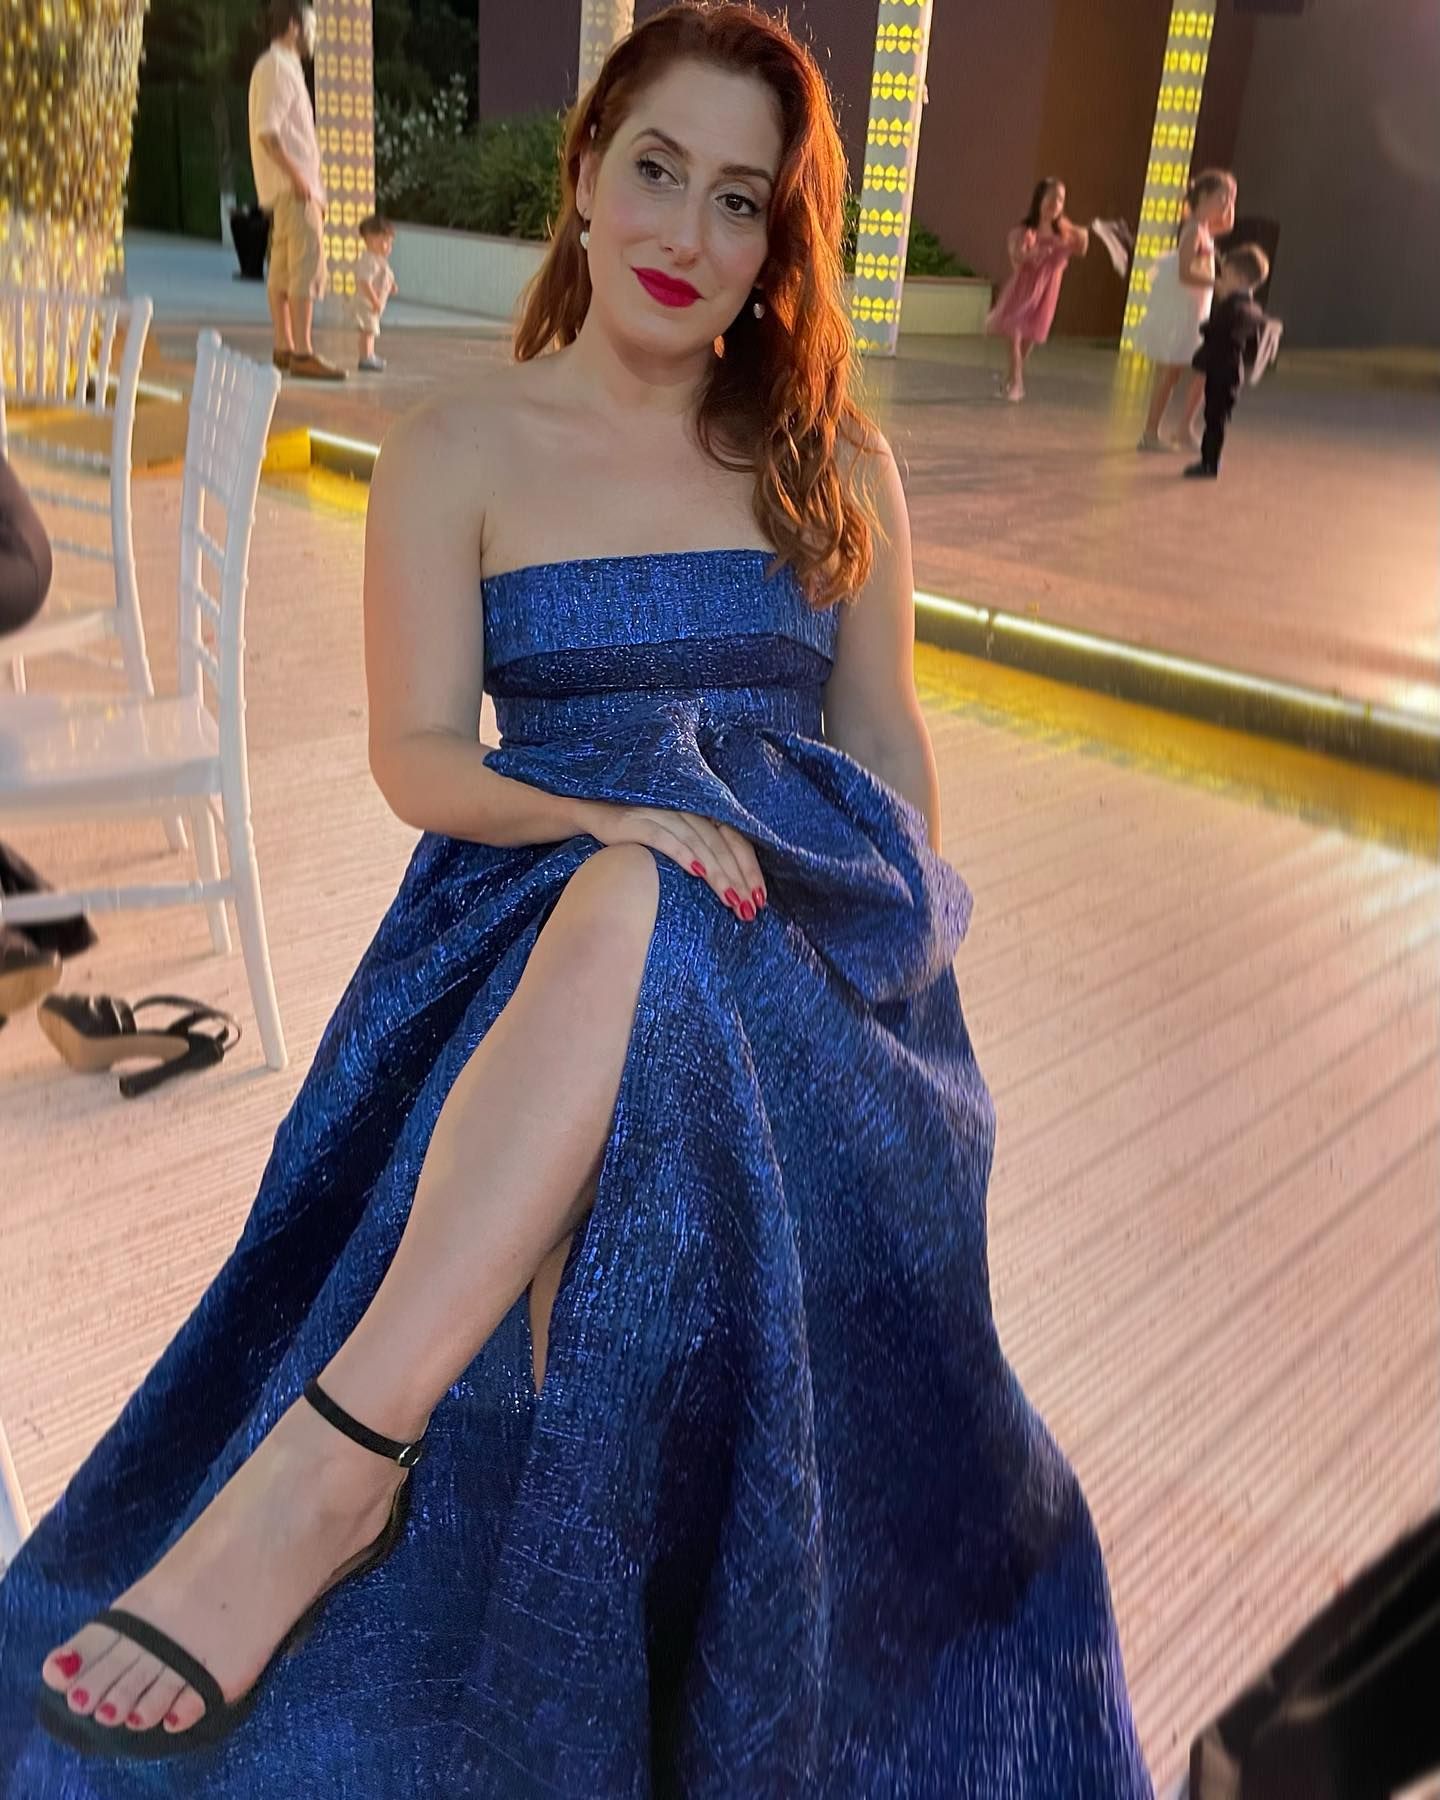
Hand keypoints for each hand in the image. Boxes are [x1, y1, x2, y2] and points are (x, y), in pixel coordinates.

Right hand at [573, 800, 766, 921]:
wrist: (589, 812)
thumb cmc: (636, 834)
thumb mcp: (673, 841)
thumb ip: (699, 856)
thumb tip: (731, 893)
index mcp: (698, 816)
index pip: (733, 840)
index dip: (748, 868)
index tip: (760, 899)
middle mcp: (684, 811)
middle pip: (720, 845)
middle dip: (738, 878)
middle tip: (750, 908)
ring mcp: (660, 813)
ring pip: (699, 843)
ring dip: (718, 872)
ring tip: (732, 898)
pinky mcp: (635, 821)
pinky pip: (664, 837)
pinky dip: (683, 853)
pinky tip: (697, 872)